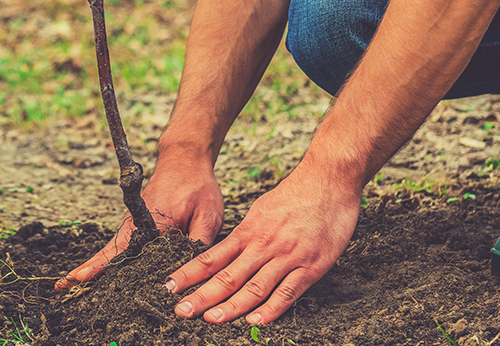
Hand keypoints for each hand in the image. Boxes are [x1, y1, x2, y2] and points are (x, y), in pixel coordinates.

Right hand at [56, 152, 224, 289]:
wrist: (186, 159)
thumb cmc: (197, 186)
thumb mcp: (208, 216)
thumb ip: (199, 245)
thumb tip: (191, 274)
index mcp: (151, 223)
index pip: (122, 250)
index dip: (100, 266)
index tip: (79, 277)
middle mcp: (136, 224)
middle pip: (109, 253)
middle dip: (87, 271)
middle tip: (62, 288)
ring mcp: (133, 224)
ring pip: (112, 251)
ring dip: (95, 267)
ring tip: (71, 285)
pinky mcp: (136, 225)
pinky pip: (121, 247)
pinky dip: (108, 260)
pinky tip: (102, 275)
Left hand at [164, 168, 359, 323]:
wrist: (329, 178)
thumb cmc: (297, 193)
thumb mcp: (262, 209)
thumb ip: (247, 233)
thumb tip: (230, 249)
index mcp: (248, 231)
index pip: (211, 257)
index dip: (189, 273)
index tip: (170, 286)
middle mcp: (263, 245)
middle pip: (227, 276)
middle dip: (202, 296)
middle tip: (181, 310)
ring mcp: (287, 256)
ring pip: (254, 287)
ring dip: (232, 306)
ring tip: (212, 319)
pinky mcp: (311, 266)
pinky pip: (288, 292)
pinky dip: (272, 309)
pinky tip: (257, 321)